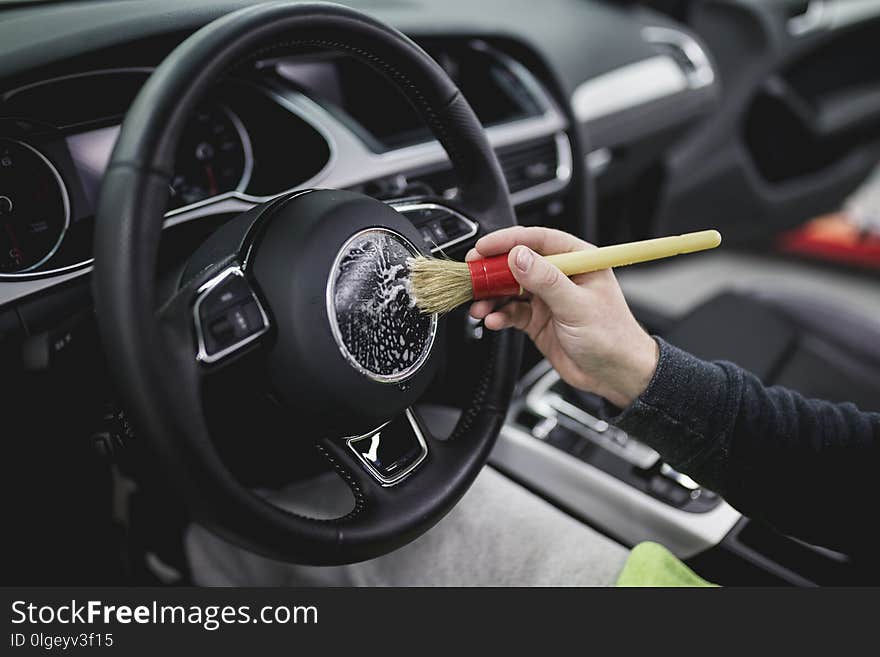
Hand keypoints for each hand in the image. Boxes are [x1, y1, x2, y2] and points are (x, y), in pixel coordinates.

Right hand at [467, 226, 657, 407]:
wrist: (615, 375)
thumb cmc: (612, 337)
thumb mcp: (577, 305)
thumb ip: (546, 280)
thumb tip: (519, 257)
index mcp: (578, 260)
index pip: (539, 240)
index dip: (509, 241)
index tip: (485, 247)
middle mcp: (561, 276)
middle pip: (519, 262)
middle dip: (493, 270)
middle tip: (472, 275)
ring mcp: (548, 298)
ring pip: (510, 288)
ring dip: (492, 297)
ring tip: (480, 306)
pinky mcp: (538, 319)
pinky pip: (511, 312)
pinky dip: (499, 316)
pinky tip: (494, 321)